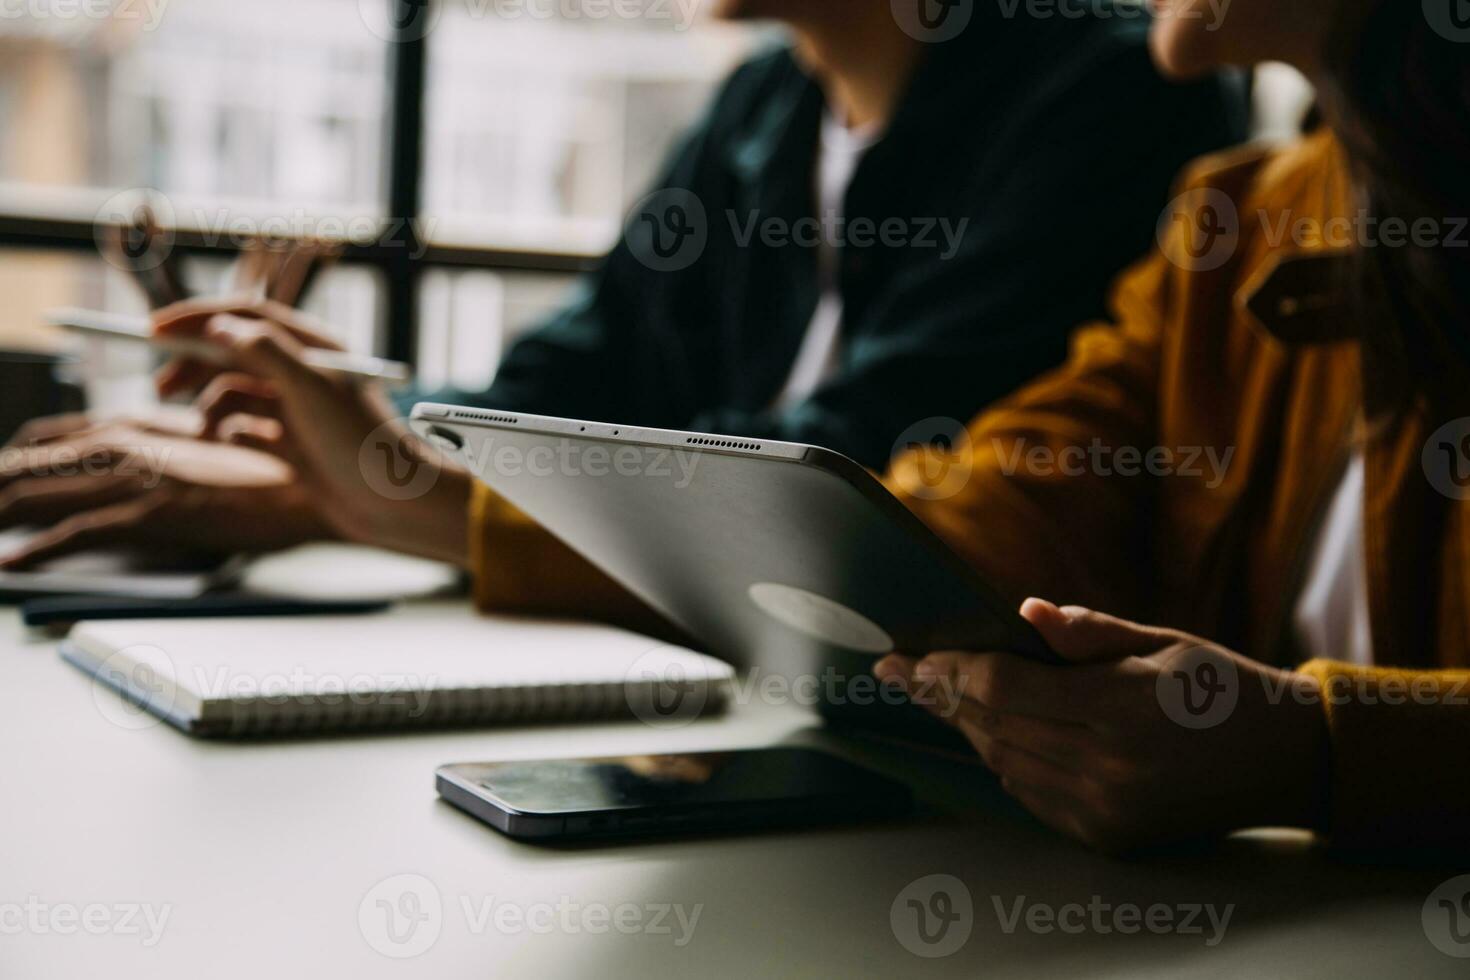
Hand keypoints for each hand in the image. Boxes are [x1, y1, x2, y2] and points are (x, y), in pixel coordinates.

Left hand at [0, 419, 327, 567]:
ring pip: (39, 494)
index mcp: (139, 427)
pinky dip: (34, 552)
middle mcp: (127, 443)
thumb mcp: (213, 454)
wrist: (315, 488)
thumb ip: (171, 454)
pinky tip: (10, 566)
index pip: (51, 437)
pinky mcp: (151, 514)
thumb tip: (146, 470)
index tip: (0, 478)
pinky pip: (76, 533)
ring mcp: (137, 479)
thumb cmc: (273, 474)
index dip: (15, 459)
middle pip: (29, 463)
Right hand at [151, 299, 473, 566]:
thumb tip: (219, 326)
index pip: (246, 317)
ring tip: (207, 433)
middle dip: (195, 367)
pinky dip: (230, 435)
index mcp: (315, 348)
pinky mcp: (293, 446)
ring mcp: (298, 411)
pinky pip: (244, 431)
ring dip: (211, 408)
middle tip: (161, 388)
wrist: (393, 506)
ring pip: (234, 395)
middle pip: (233, 355)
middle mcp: (305, 374)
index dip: (198, 319)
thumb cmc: (361, 444)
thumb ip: (266, 352)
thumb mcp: (312, 389)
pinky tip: (235, 447)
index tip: (153, 332)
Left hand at [874, 599, 1329, 852]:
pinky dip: (1004, 760)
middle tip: (900, 673)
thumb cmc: (1222, 687)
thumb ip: (1088, 633)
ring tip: (938, 694)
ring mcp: (1109, 809)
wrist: (1286, 760)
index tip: (910, 655)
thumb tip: (1022, 613)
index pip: (1007, 688)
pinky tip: (992, 732)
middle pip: (994, 727)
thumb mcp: (1164, 640)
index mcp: (1125, 707)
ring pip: (1005, 762)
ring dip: (968, 727)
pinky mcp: (1110, 836)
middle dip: (941, 696)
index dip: (951, 670)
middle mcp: (1112, 767)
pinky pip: (1031, 795)